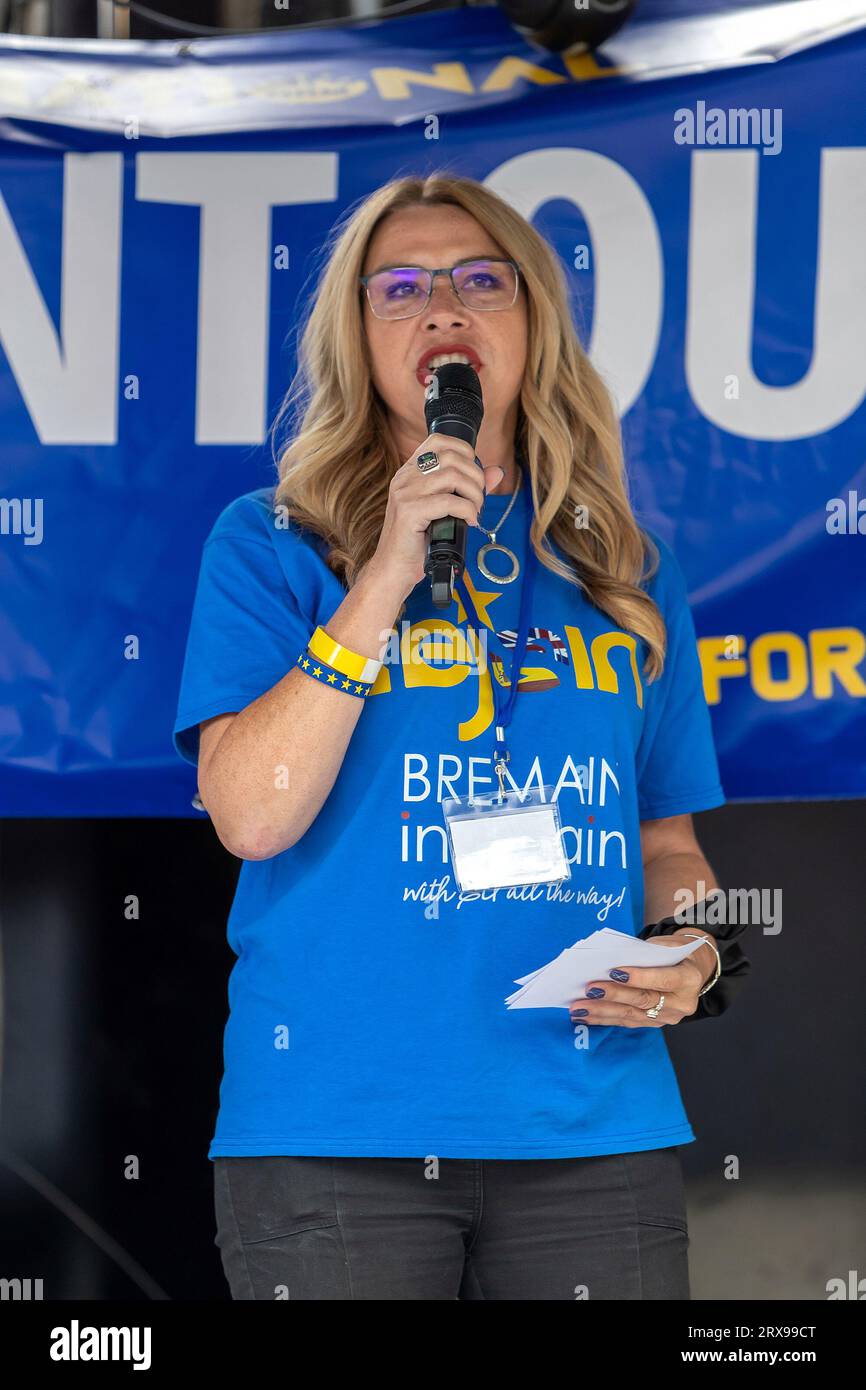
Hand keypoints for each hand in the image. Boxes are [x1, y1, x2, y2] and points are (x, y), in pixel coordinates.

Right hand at [367, 433, 503, 599]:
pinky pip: (449, 501)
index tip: (474, 474)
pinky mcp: (409, 512)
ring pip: (452, 476)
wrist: (393, 568)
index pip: (439, 440)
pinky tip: (468, 521)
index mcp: (409, 471)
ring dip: (473, 494)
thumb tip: (497, 472)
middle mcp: (405, 477)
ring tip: (474, 511)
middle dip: (475, 477)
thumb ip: (468, 487)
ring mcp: (405, 493)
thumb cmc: (418, 540)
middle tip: (478, 499)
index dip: (465, 451)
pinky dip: (467, 510)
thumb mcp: (444, 509)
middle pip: (451, 457)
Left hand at [569, 932, 715, 1028]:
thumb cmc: (673, 952)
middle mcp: (682, 1003)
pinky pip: (627, 1022)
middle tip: (589, 989)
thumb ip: (643, 954)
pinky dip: (605, 1018)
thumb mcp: (665, 945)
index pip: (662, 979)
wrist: (691, 968)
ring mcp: (669, 1017)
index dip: (638, 977)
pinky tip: (586, 1016)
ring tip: (579, 1007)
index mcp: (688, 979)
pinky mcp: (655, 1024)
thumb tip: (610, 960)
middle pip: (643, 999)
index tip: (614, 972)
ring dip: (602, 1011)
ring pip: (632, 1014)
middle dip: (613, 995)